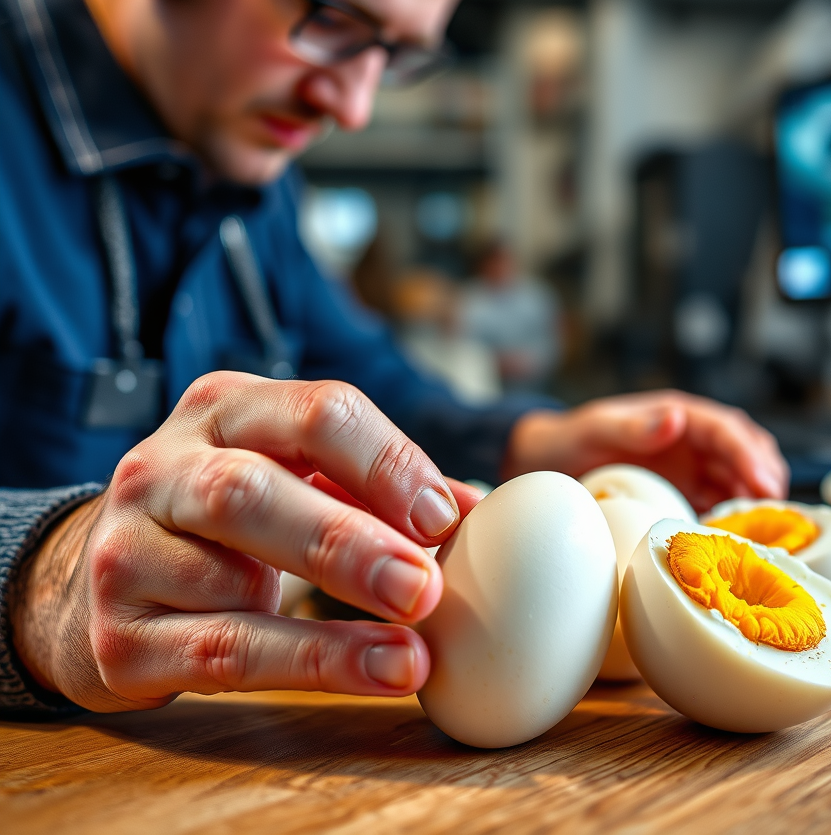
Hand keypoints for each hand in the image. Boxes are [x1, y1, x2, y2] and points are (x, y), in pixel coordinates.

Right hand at [11, 373, 480, 712]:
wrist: (106, 576)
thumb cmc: (229, 516)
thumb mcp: (294, 472)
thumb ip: (376, 485)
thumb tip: (473, 512)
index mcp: (223, 408)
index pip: (315, 413)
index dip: (386, 462)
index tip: (443, 518)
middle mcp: (160, 468)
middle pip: (252, 491)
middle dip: (348, 539)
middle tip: (424, 585)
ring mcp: (126, 552)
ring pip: (231, 581)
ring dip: (335, 624)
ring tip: (412, 650)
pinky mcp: (118, 637)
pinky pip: (221, 653)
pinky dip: (308, 665)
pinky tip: (375, 673)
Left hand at [504, 390, 787, 512]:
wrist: (547, 464)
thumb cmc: (569, 439)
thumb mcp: (594, 429)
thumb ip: (632, 426)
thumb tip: (676, 418)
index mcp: (677, 415)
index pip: (726, 430)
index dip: (750, 456)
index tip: (766, 485)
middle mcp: (692, 441)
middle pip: (746, 454)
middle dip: (766, 479)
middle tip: (777, 517)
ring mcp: (691, 469)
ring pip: (741, 481)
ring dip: (757, 504)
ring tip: (767, 535)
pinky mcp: (686, 496)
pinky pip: (721, 506)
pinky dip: (735, 522)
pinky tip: (738, 544)